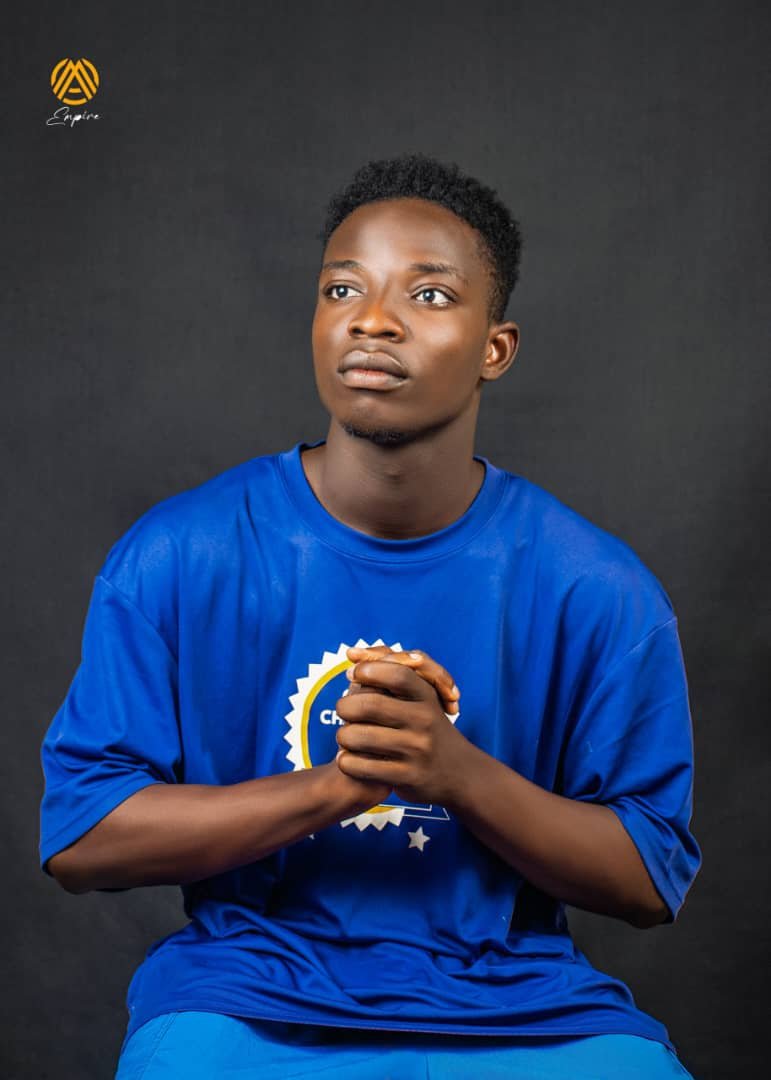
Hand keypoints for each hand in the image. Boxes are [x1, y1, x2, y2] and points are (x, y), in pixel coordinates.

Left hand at [335, 648, 467, 804]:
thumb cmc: (428, 726)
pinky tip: (346, 758)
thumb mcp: (422, 697)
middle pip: (370, 705)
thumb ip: (392, 669)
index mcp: (427, 697)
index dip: (367, 670)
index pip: (395, 673)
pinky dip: (346, 762)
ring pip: (360, 737)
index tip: (353, 675)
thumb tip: (352, 653)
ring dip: (342, 735)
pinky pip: (362, 767)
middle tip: (342, 709)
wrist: (459, 772)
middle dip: (345, 706)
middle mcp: (425, 721)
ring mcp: (417, 750)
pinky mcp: (407, 777)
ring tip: (344, 736)